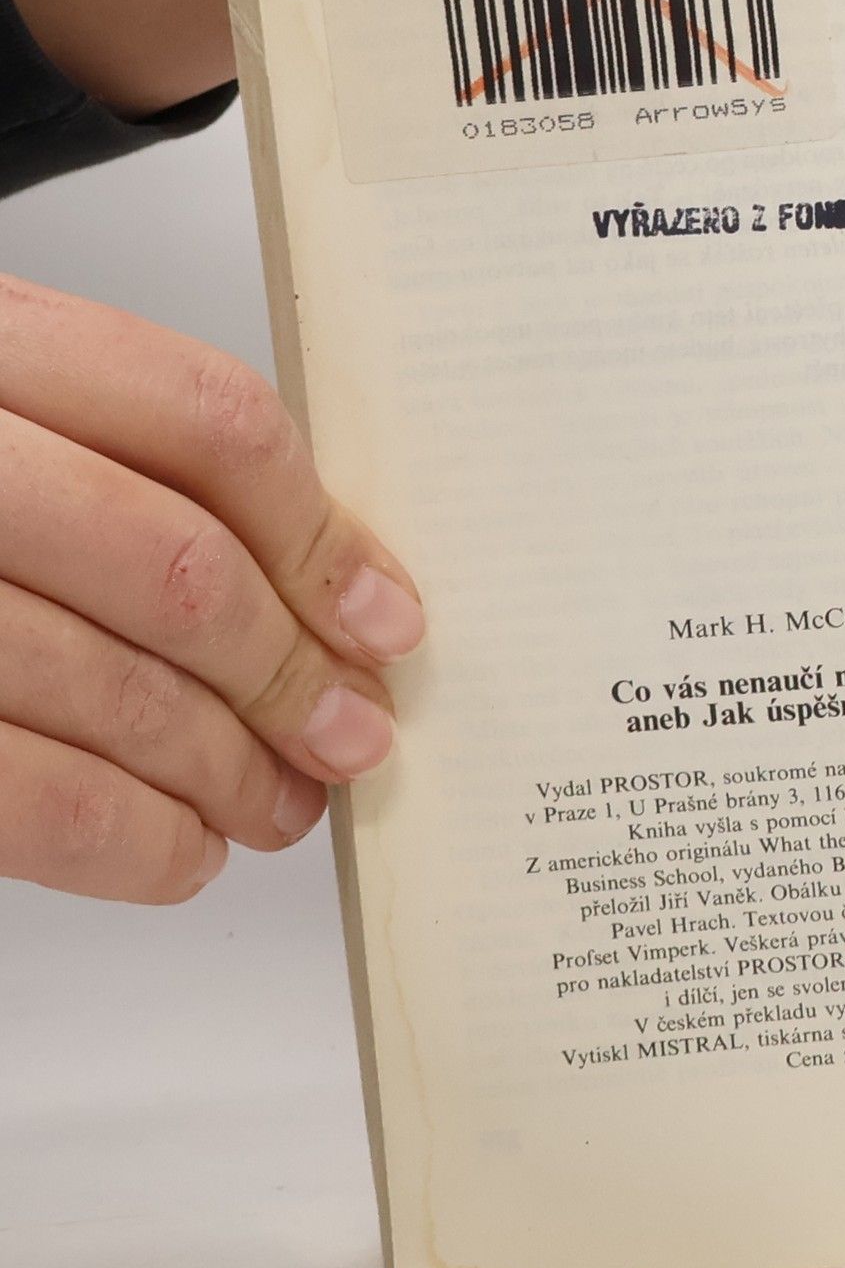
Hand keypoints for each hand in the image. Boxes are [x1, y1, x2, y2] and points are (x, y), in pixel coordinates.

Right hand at [0, 276, 424, 903]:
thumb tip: (334, 594)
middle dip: (290, 676)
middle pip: (179, 570)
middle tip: (351, 732)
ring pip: (115, 693)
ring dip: (231, 773)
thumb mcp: (10, 418)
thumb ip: (133, 466)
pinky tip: (184, 849)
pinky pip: (36, 805)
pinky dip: (139, 844)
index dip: (321, 536)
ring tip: (286, 804)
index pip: (207, 422)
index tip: (383, 619)